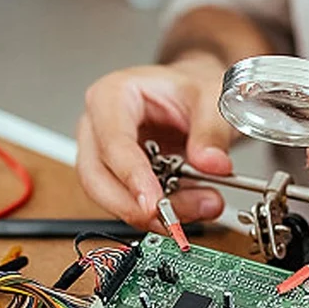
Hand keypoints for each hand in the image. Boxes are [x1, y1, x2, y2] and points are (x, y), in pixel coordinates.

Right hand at [76, 53, 235, 228]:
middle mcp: (96, 127)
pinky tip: (187, 207)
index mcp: (111, 96)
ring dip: (149, 214)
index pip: (112, 142)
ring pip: (107, 197)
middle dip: (134, 206)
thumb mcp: (211, 97)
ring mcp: (99, 154)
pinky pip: (124, 203)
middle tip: (174, 218)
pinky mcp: (112, 177)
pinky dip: (155, 213)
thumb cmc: (189, 89)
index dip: (131, 176)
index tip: (153, 203)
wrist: (191, 96)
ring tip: (197, 207)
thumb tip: (212, 163)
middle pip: (96, 178)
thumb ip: (212, 129)